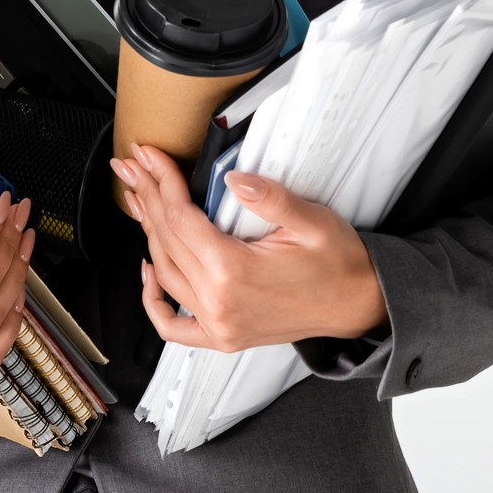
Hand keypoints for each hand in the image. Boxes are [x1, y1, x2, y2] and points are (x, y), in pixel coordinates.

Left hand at [113, 143, 387, 352]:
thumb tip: (235, 180)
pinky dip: (154, 300)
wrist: (359, 305)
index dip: (162, 181)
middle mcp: (220, 303)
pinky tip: (148, 273)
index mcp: (236, 273)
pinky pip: (173, 326)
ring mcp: (219, 325)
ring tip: (139, 199)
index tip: (149, 157)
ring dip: (148, 234)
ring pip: (165, 273)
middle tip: (134, 168)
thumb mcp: (313, 221)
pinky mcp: (223, 336)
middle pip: (167, 241)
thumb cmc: (339, 265)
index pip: (182, 219)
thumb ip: (272, 199)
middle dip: (148, 197)